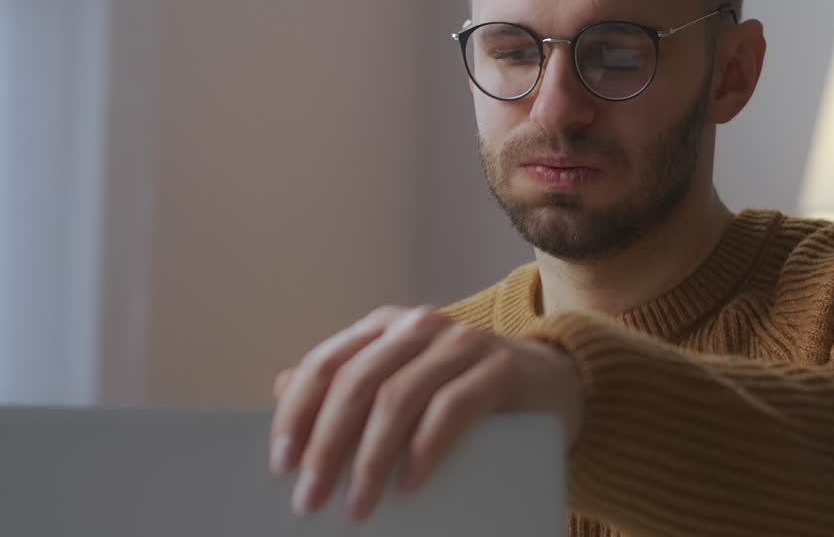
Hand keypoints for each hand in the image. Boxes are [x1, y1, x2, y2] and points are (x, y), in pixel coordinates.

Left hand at [268, 305, 582, 523]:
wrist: (554, 382)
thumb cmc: (465, 391)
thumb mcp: (404, 384)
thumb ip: (351, 384)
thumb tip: (279, 393)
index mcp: (384, 328)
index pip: (325, 365)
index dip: (297, 414)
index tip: (280, 464)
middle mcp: (418, 326)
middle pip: (356, 383)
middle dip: (326, 446)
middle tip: (310, 499)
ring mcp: (461, 343)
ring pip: (398, 397)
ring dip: (371, 459)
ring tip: (358, 507)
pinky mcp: (499, 368)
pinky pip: (452, 408)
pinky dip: (425, 449)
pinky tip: (411, 483)